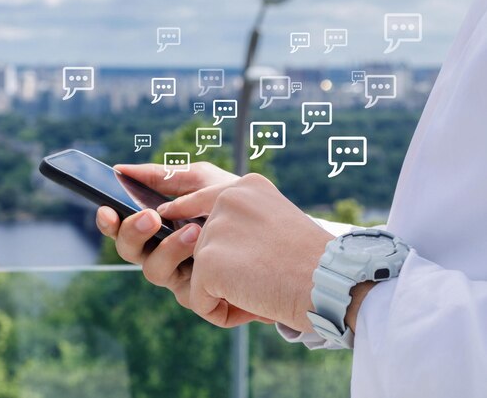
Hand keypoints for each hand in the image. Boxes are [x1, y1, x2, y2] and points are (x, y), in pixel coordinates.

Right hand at [96, 163, 272, 322]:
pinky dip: (197, 268)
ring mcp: (180, 277)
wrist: (274, 228)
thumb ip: (164, 176)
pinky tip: (209, 249)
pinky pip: (187, 292)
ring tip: (193, 231)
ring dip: (168, 249)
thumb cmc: (232, 202)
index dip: (109, 221)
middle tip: (150, 217)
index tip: (106, 208)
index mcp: (156, 227)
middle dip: (133, 233)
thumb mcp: (201, 180)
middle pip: (129, 252)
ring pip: (153, 272)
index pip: (122, 227)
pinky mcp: (201, 297)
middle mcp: (162, 253)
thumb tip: (122, 170)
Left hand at [157, 173, 333, 330]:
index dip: (179, 209)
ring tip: (259, 292)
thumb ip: (240, 225)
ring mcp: (215, 229)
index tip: (163, 214)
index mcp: (246, 187)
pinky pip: (198, 298)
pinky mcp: (208, 261)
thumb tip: (195, 237)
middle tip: (260, 280)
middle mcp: (227, 199)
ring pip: (197, 274)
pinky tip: (252, 305)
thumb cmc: (315, 265)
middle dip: (219, 272)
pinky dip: (221, 312)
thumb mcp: (276, 227)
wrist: (335, 283)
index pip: (198, 194)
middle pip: (197, 244)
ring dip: (221, 292)